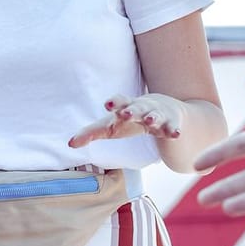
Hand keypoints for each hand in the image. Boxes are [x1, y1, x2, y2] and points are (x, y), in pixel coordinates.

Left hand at [69, 93, 184, 147]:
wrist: (165, 110)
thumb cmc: (131, 119)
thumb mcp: (112, 126)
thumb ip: (91, 133)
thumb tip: (69, 144)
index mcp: (126, 107)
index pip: (119, 102)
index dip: (114, 102)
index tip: (107, 105)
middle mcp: (142, 108)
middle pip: (137, 107)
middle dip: (131, 110)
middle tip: (124, 113)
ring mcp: (159, 115)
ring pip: (156, 115)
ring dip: (153, 117)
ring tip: (149, 120)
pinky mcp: (172, 124)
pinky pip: (173, 127)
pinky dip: (173, 130)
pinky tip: (175, 134)